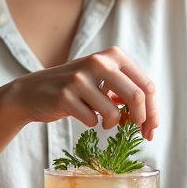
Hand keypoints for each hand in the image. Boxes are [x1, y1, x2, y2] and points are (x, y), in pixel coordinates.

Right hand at [4, 46, 158, 139]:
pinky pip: (91, 120)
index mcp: (113, 56)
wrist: (33, 91)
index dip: (154, 111)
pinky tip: (82, 115)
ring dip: (111, 124)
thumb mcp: (102, 80)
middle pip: (136, 96)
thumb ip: (126, 91)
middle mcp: (98, 62)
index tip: (151, 129)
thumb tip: (149, 118)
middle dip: (141, 120)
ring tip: (102, 121)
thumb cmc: (74, 88)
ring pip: (113, 113)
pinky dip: (91, 123)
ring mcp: (80, 78)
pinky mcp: (64, 95)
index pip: (146, 85)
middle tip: (136, 132)